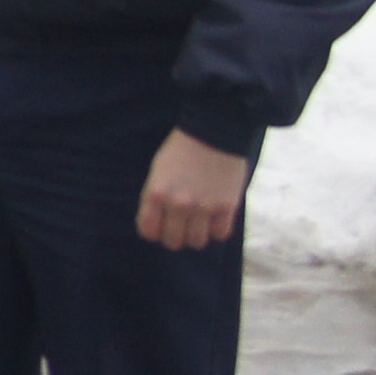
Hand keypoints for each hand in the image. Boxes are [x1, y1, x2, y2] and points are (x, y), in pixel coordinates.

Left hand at [136, 130, 251, 250]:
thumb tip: (159, 224)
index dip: (154, 231)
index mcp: (156, 194)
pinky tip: (215, 218)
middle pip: (173, 242)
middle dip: (175, 236)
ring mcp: (204, 207)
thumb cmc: (181, 149)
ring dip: (197, 235)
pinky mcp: (227, 207)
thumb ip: (156, 199)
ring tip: (199, 222)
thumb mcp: (158, 172)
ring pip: (197, 242)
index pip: (148, 232)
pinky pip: (220, 234)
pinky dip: (217, 230)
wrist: (213, 132)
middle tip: (181, 226)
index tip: (160, 226)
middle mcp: (178, 204)